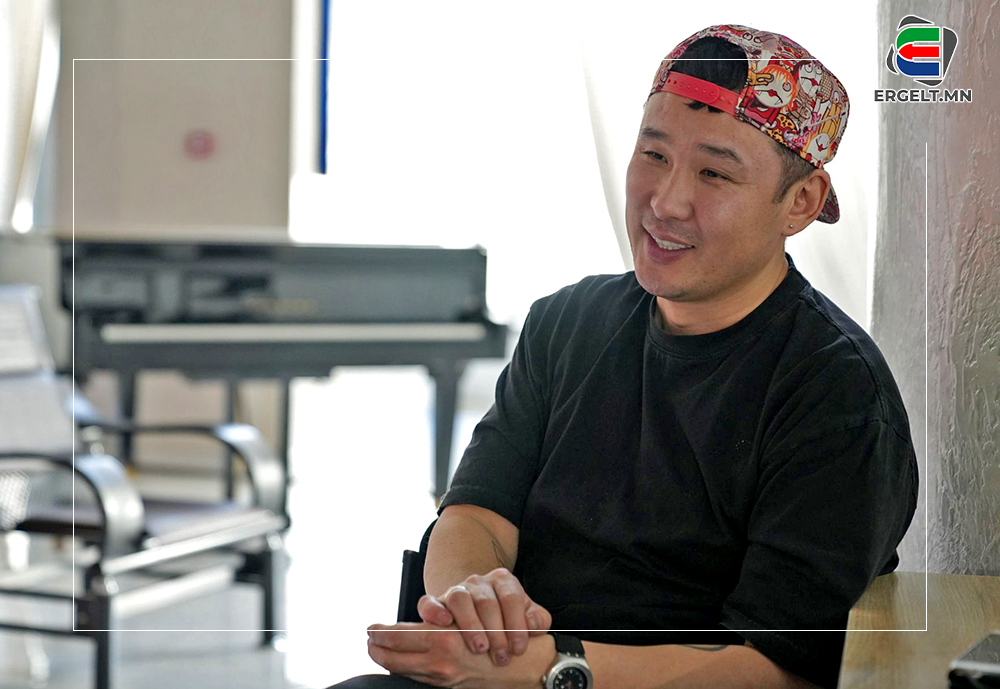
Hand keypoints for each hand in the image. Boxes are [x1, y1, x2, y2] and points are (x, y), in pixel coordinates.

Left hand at [367, 621, 553, 688]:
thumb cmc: (507, 639)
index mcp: (445, 641)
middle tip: (367, 640)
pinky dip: (406, 671)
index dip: (382, 633)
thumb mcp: (476, 624)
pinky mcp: (451, 686)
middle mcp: (441, 660)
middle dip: (377, 647)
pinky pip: (420, 679)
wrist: (531, 668)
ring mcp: (444, 677)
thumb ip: (444, 626)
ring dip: (388, 659)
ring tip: (376, 652)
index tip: (370, 629)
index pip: (400, 636)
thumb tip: (412, 630)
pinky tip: (401, 665)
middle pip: (395, 654)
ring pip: (404, 668)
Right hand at [416, 568, 552, 666]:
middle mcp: (479, 582)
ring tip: (479, 648)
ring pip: (460, 599)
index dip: (517, 625)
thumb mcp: (526, 615)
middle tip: (500, 656)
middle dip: (495, 632)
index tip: (518, 648)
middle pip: (486, 602)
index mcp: (503, 581)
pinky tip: (443, 623)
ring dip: (470, 625)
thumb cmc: (505, 615)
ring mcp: (457, 590)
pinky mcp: (437, 601)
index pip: (512, 598)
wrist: (479, 606)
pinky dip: (434, 611)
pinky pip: (429, 601)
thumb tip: (533, 626)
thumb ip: (537, 620)